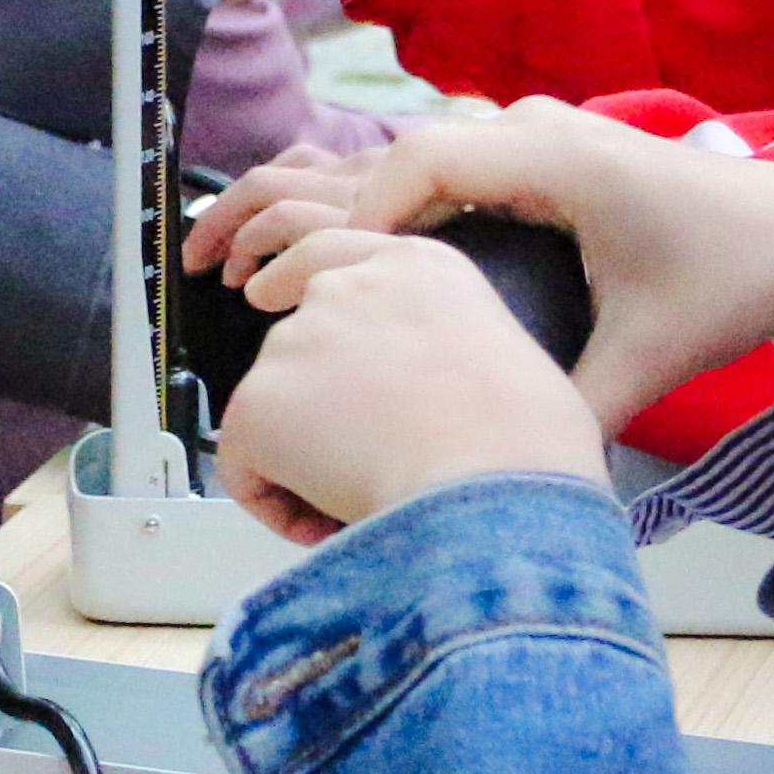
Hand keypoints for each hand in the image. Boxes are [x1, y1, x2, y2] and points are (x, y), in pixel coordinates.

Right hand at [198, 100, 773, 435]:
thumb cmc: (730, 276)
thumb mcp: (654, 353)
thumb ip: (578, 407)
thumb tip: (510, 478)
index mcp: (555, 156)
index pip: (418, 166)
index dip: (346, 226)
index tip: (290, 288)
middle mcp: (529, 132)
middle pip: (382, 157)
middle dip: (295, 214)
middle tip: (218, 272)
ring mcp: (524, 141)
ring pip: (394, 164)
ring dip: (318, 208)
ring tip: (235, 258)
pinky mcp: (525, 164)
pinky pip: (426, 177)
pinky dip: (365, 211)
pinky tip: (319, 263)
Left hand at [209, 231, 611, 540]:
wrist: (495, 484)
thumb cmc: (529, 445)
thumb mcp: (509, 355)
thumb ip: (453, 352)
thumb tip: (438, 402)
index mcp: (421, 266)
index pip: (333, 250)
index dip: (297, 281)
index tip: (270, 296)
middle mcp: (348, 286)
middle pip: (299, 340)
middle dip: (319, 400)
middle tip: (367, 456)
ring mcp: (297, 340)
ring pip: (275, 410)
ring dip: (304, 454)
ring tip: (367, 496)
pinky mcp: (258, 402)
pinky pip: (244, 467)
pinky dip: (275, 501)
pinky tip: (326, 523)